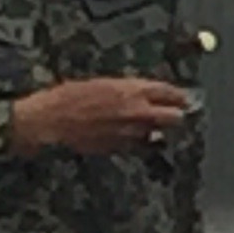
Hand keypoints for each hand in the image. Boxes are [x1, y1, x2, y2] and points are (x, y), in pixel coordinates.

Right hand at [9, 78, 191, 156]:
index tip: (184, 98)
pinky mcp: (121, 149)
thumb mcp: (102, 84)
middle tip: (174, 115)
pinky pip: (139, 146)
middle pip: (175, 117)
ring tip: (149, 127)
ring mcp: (131, 133)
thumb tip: (143, 94)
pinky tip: (131, 137)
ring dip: (157, 131)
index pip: (170, 92)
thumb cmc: (70, 97)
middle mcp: (137, 112)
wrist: (50, 120)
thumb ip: (128, 90)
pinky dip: (140, 142)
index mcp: (132, 89)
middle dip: (176, 116)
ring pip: (159, 134)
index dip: (179, 96)